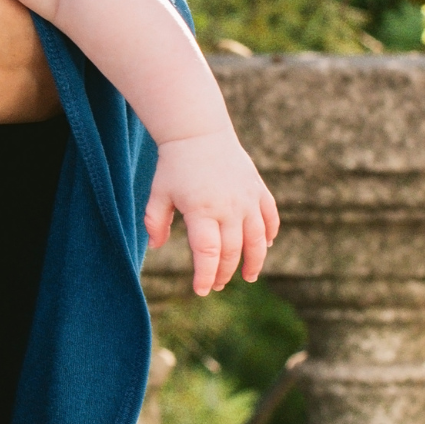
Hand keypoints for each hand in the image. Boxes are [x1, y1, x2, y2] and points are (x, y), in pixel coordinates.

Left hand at [145, 128, 279, 292]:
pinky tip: (265, 246)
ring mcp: (248, 199)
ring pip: (257, 240)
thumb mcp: (158, 193)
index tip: (201, 290)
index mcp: (201, 210)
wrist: (198, 133)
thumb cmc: (174, 166)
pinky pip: (270, 218)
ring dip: (254, 262)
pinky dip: (269, 234)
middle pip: (231, 251)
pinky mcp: (259, 191)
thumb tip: (155, 246)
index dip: (205, 274)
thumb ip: (154, 221)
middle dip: (223, 272)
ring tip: (248, 277)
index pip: (207, 252)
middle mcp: (229, 207)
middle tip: (216, 284)